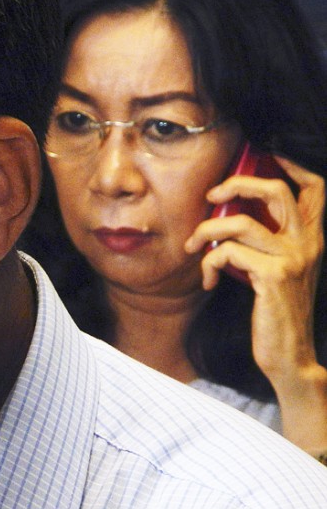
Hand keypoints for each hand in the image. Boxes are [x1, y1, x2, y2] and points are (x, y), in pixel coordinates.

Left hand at [185, 155, 326, 451]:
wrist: (289, 355)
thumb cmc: (275, 311)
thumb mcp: (276, 269)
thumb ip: (265, 240)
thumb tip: (229, 212)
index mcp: (313, 238)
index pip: (316, 187)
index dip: (294, 163)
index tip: (267, 152)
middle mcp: (309, 243)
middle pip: (275, 190)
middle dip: (237, 183)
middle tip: (211, 195)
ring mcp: (293, 258)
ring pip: (239, 222)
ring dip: (206, 231)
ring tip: (193, 247)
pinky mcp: (273, 276)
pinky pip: (227, 252)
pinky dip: (207, 263)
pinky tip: (205, 280)